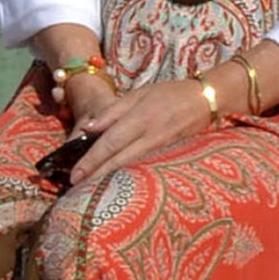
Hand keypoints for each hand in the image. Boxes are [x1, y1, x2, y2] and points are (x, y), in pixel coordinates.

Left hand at [67, 78, 210, 185]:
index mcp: (139, 118)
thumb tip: (88, 127)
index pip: (110, 142)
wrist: (203, 100)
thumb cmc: (168, 93)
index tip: (75, 173)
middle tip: (75, 186)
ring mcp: (158, 148)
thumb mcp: (139, 93)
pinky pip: (140, 165)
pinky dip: (123, 173)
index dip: (91, 160)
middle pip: (117, 160)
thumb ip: (114, 111)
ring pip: (128, 166)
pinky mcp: (164, 154)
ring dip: (107, 177)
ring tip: (88, 186)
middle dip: (95, 174)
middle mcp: (148, 137)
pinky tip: (112, 178)